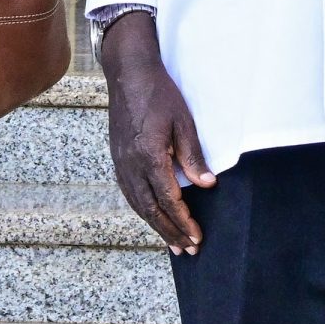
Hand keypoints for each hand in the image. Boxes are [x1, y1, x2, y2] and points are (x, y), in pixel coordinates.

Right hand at [96, 11, 214, 251]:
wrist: (128, 73)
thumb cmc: (159, 94)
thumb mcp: (183, 122)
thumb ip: (193, 156)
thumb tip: (207, 185)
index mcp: (149, 155)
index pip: (169, 199)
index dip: (184, 222)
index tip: (197, 237)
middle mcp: (131, 164)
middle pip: (151, 209)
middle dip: (170, 232)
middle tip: (188, 250)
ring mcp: (121, 162)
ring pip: (138, 205)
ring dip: (156, 226)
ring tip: (173, 243)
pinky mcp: (117, 158)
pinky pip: (129, 193)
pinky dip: (142, 210)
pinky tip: (152, 217)